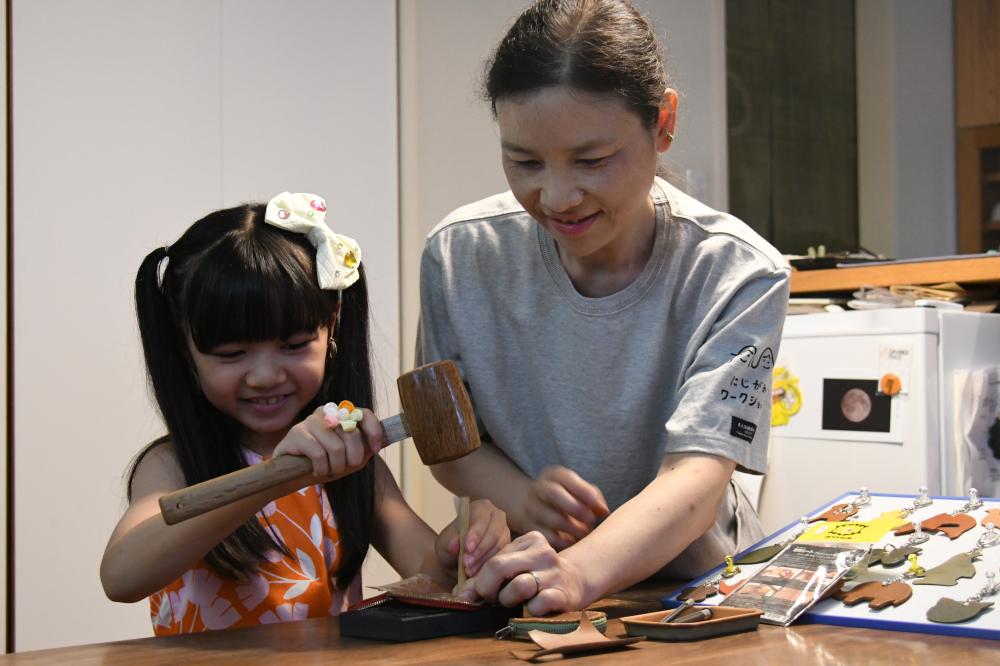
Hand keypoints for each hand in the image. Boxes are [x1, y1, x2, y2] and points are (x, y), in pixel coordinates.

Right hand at [272, 406, 383, 481]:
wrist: (293, 474)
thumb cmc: (326, 463)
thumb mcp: (350, 458)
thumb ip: (365, 449)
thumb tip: (378, 444)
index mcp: (342, 414)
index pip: (364, 414)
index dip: (374, 432)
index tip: (375, 450)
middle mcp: (328, 412)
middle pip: (352, 435)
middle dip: (352, 459)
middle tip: (343, 468)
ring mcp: (311, 420)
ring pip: (336, 448)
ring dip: (335, 467)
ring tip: (329, 470)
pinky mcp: (296, 433)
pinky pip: (319, 454)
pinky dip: (321, 469)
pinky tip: (316, 470)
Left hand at [436, 500, 509, 578]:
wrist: (456, 562)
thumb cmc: (451, 547)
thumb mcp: (444, 544)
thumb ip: (449, 542)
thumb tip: (455, 545)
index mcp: (481, 508)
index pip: (481, 519)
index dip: (475, 534)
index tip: (467, 548)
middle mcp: (497, 517)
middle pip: (494, 533)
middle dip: (480, 550)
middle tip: (467, 565)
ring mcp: (506, 533)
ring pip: (500, 547)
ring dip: (485, 561)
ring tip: (470, 572)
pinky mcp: (510, 549)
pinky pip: (504, 558)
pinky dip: (491, 568)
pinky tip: (479, 576)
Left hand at [457, 531, 586, 614]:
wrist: (575, 582)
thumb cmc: (536, 575)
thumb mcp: (515, 567)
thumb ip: (488, 575)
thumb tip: (460, 594)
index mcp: (529, 540)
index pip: (493, 559)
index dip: (478, 580)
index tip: (472, 593)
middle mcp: (543, 552)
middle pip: (499, 567)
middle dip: (488, 588)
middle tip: (491, 598)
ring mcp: (554, 573)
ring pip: (519, 586)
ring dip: (509, 599)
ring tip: (515, 601)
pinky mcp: (563, 594)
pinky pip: (537, 605)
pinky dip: (529, 611)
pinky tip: (532, 609)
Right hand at [513, 466, 609, 549]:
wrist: (535, 507)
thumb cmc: (567, 499)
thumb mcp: (578, 491)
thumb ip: (593, 498)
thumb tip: (603, 511)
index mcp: (552, 475)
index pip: (565, 477)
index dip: (583, 491)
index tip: (598, 506)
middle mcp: (538, 489)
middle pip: (553, 494)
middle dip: (576, 508)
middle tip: (591, 520)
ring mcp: (530, 509)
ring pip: (551, 518)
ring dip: (573, 528)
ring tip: (584, 533)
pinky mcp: (528, 528)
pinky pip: (546, 537)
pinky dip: (563, 542)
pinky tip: (573, 542)